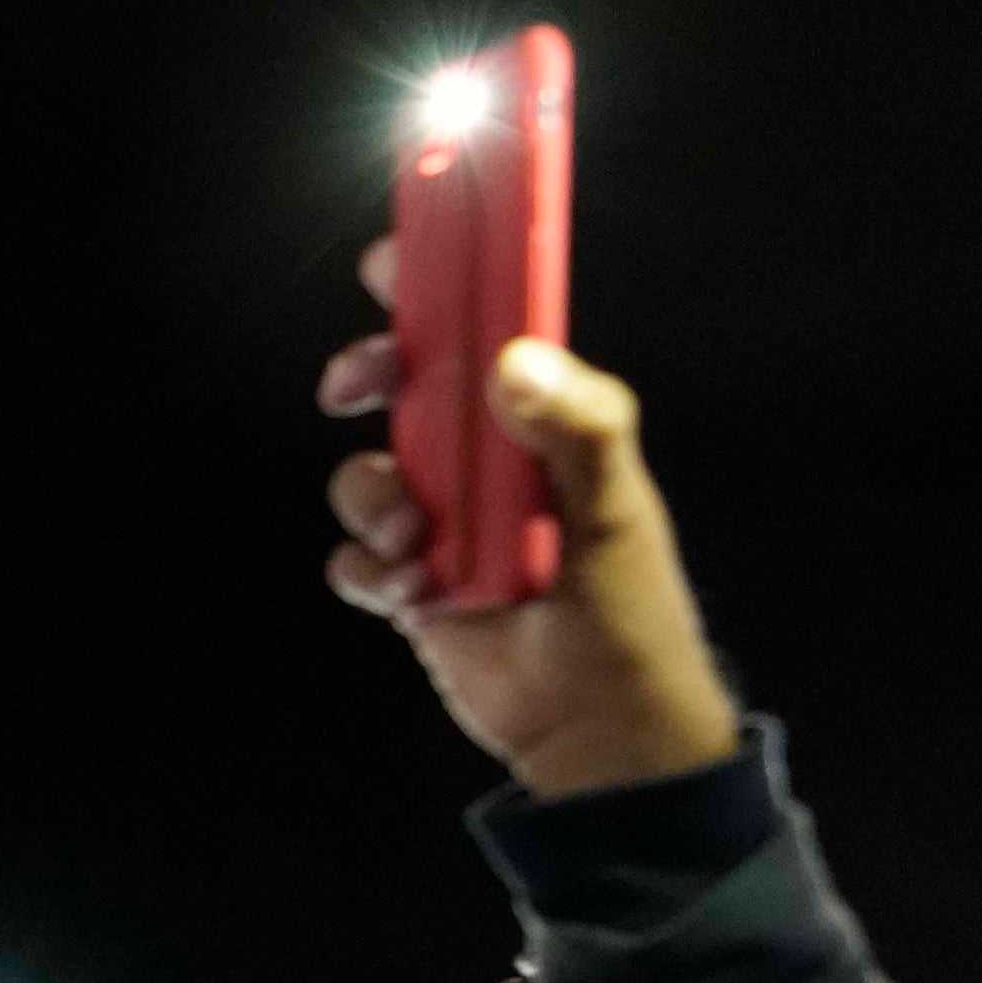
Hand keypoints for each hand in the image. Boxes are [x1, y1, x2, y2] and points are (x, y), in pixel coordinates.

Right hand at [315, 262, 738, 796]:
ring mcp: (448, 519)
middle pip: (409, 383)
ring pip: (368, 471)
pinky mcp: (413, 583)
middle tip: (354, 387)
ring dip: (369, 497)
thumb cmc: (626, 618)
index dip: (449, 277)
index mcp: (548, 422)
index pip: (495, 325)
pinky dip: (367, 569)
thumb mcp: (614, 514)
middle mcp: (492, 458)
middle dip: (372, 375)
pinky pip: (355, 555)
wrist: (597, 734)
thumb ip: (577, 428)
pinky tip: (411, 594)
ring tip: (411, 539)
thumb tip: (512, 359)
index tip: (401, 248)